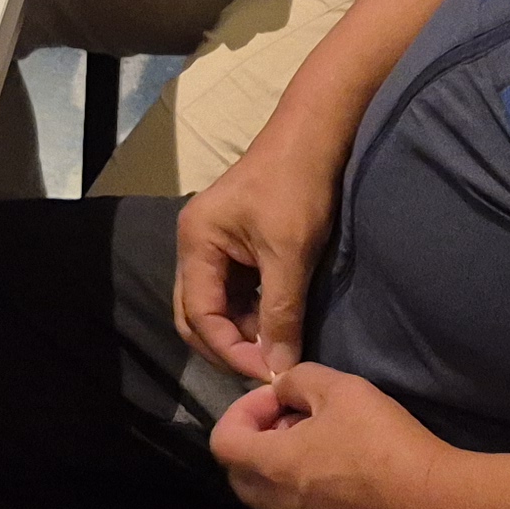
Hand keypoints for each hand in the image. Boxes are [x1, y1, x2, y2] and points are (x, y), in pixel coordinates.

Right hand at [174, 107, 345, 382]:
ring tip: (278, 349)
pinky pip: (233, 291)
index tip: (268, 372)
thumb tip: (278, 369)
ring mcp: (213, 244)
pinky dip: (251, 314)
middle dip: (228, 346)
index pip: (198, 315)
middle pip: (196, 314)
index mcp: (196, 242)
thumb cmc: (297, 187)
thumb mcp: (289, 254)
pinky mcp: (235, 244)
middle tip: (268, 368)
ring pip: (215, 305)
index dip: (230, 350)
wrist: (315, 136)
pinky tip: (277, 325)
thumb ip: (280, 314)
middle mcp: (194, 245)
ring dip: (241, 332)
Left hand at [210, 363, 457, 508]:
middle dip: (260, 441)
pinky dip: (301, 507)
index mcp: (269, 467)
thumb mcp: (342, 388)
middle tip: (299, 424)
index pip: (222, 440)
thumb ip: (298, 380)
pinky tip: (338, 493)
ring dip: (280, 475)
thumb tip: (282, 390)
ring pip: (268, 503)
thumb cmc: (386, 445)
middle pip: (240, 472)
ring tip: (323, 457)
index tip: (280, 401)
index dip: (243, 412)